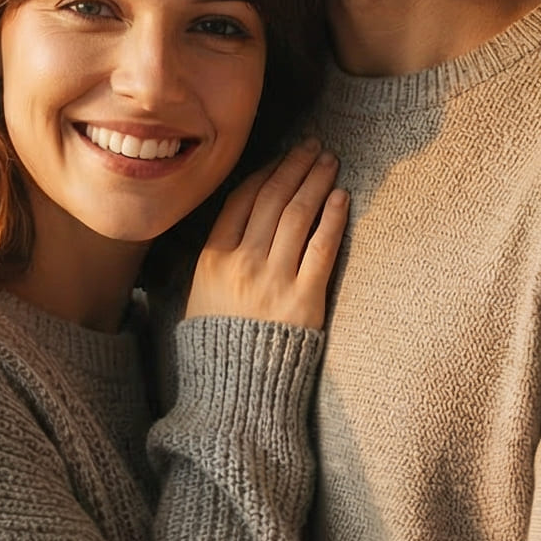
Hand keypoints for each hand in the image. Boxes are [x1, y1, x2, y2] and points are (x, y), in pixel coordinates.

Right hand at [185, 137, 347, 329]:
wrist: (238, 394)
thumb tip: (241, 221)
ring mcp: (275, 281)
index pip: (242, 200)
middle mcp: (243, 264)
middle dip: (296, 166)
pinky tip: (341, 197)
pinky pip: (322, 249)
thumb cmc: (220, 348)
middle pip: (273, 199)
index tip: (284, 157)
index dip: (267, 172)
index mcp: (213, 260)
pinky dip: (332, 218)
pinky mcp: (305, 300)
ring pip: (298, 216)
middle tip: (314, 146)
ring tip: (330, 162)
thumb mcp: (199, 298)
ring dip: (316, 182)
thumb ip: (216, 259)